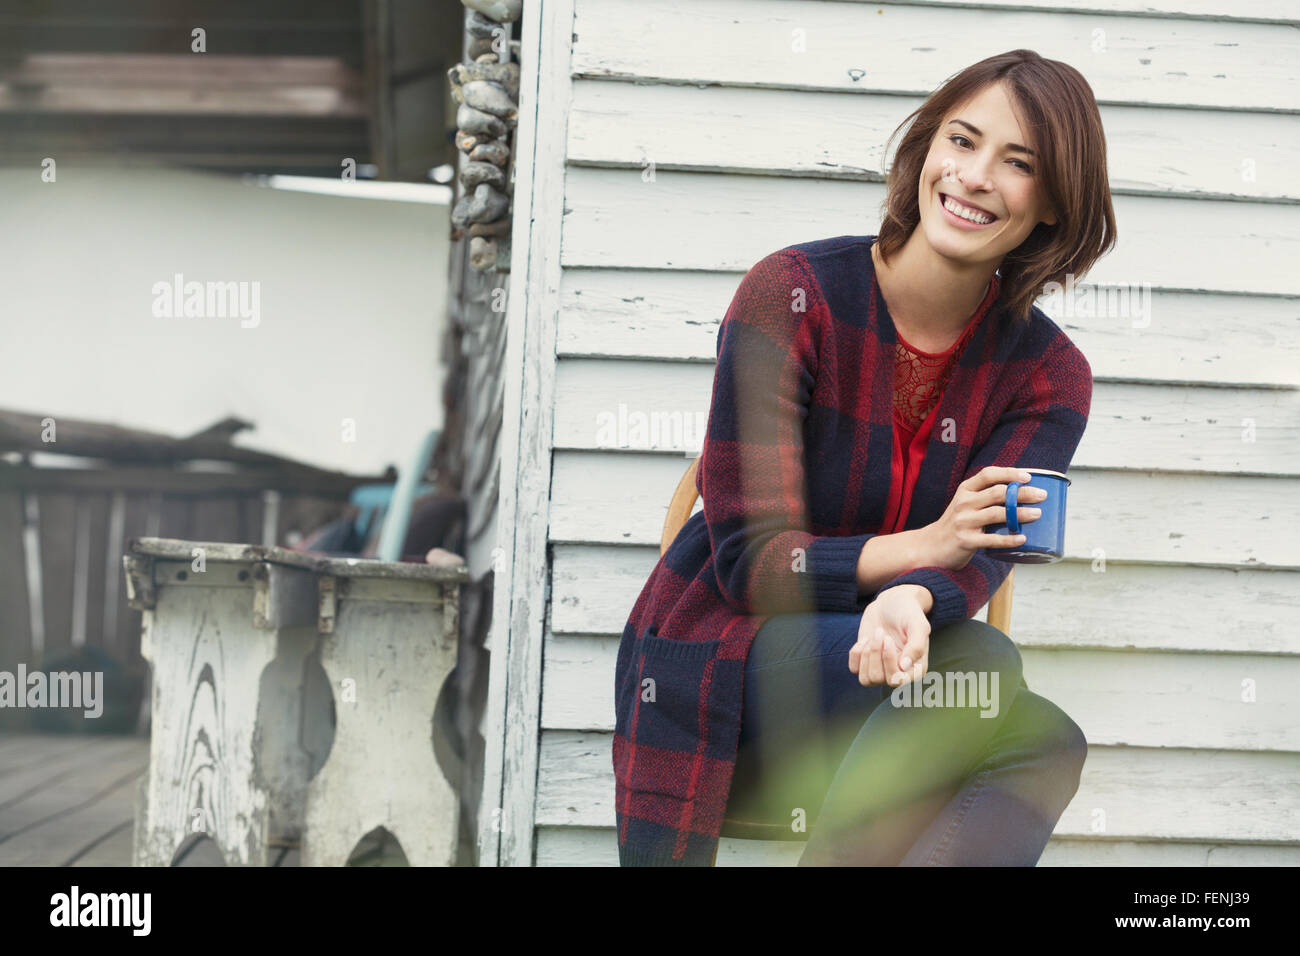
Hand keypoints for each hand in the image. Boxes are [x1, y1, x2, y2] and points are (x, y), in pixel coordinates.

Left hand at [849, 585, 931, 687]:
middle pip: (878, 679)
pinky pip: (854, 669)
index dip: (889, 662)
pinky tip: (866, 639)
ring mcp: (881, 669)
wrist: (892, 603)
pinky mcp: (865, 662)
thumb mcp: (918, 625)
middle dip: (876, 653)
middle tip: (881, 633)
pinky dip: (856, 653)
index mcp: (915, 669)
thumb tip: (904, 667)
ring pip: (865, 679)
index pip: (898, 681)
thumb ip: (916, 646)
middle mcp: (899, 674)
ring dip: (867, 654)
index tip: (888, 640)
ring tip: (876, 636)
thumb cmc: (909, 614)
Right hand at [923, 465, 1047, 570]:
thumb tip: (1022, 495)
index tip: (1028, 477)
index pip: (988, 474)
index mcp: (965, 490)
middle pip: (998, 493)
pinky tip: (1022, 538)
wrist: (931, 547)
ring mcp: (964, 521)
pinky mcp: (965, 540)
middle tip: (1042, 496)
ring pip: (998, 514)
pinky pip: (992, 539)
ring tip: (1038, 514)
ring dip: (1020, 514)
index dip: (1009, 473)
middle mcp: (963, 503)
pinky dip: (1009, 539)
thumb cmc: (956, 524)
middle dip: (1022, 493)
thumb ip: (985, 498)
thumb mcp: (966, 505)